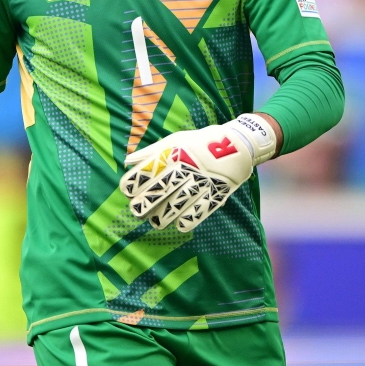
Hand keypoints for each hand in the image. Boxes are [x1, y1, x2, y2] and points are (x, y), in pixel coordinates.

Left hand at [119, 114, 277, 231]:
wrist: (237, 144)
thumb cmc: (199, 143)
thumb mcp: (175, 140)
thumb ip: (151, 152)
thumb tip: (127, 162)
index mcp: (174, 153)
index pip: (149, 170)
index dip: (135, 183)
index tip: (127, 191)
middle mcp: (187, 167)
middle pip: (161, 190)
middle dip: (145, 204)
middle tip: (137, 211)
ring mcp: (202, 181)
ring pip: (178, 204)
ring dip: (163, 216)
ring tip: (155, 221)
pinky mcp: (217, 192)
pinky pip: (200, 211)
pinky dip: (188, 220)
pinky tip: (179, 225)